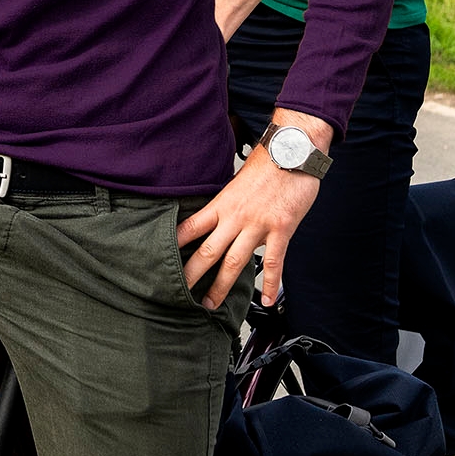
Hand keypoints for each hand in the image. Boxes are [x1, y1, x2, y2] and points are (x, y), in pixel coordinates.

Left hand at [177, 114, 332, 310]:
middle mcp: (236, 217)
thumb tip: (216, 216)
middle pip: (207, 251)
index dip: (174, 244)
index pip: (191, 227)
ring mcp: (258, 225)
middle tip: (178, 294)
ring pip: (234, 262)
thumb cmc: (268, 163)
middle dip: (191, 275)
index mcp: (222, 203)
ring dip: (220, 286)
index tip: (160, 259)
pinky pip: (274, 263)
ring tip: (209, 304)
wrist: (293, 150)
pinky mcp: (281, 230)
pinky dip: (269, 284)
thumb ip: (228, 202)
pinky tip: (265, 300)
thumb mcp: (238, 181)